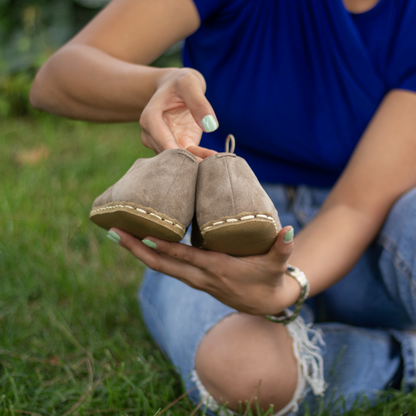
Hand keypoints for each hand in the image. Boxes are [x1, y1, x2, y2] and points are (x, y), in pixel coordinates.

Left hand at [111, 226, 299, 315]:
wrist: (266, 303)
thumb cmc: (270, 279)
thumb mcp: (278, 264)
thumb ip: (282, 247)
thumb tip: (287, 230)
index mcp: (217, 269)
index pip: (185, 258)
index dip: (164, 247)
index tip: (142, 235)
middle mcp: (200, 276)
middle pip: (161, 264)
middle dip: (136, 248)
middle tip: (113, 232)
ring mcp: (194, 279)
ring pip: (160, 266)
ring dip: (138, 251)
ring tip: (118, 234)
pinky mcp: (194, 278)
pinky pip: (168, 267)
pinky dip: (151, 255)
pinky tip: (139, 242)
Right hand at [140, 68, 218, 160]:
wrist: (176, 88)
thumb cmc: (180, 82)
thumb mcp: (190, 83)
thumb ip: (199, 102)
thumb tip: (210, 126)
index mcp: (150, 118)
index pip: (160, 139)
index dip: (175, 151)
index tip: (192, 159)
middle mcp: (152, 134)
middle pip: (168, 154)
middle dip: (186, 161)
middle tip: (209, 164)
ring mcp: (163, 142)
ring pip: (178, 159)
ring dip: (196, 162)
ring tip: (216, 162)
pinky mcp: (178, 146)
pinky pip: (190, 156)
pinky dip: (202, 158)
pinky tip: (215, 157)